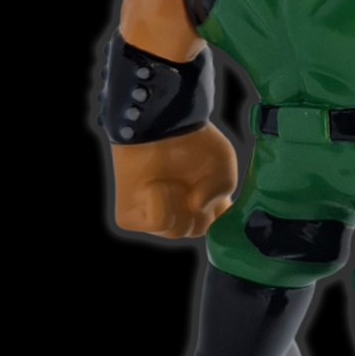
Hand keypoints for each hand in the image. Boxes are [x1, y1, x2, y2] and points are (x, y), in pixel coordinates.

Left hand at [111, 123, 236, 237]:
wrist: (160, 124)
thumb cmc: (194, 141)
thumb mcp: (223, 164)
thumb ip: (222, 191)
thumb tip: (198, 207)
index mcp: (201, 203)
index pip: (215, 225)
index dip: (219, 211)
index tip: (218, 196)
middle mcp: (177, 211)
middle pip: (196, 231)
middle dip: (199, 209)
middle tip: (193, 186)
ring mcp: (153, 215)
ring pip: (176, 231)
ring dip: (179, 204)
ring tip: (172, 181)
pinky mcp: (131, 216)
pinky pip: (157, 222)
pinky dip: (160, 203)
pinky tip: (155, 185)